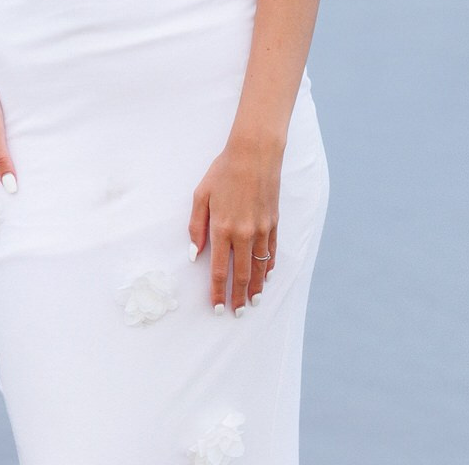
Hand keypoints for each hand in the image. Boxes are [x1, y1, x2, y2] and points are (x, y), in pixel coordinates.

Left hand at [189, 136, 281, 312]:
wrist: (254, 154)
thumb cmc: (223, 172)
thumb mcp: (201, 196)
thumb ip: (196, 227)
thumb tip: (194, 254)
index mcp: (222, 228)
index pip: (219, 270)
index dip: (217, 291)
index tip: (217, 307)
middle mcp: (244, 234)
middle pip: (241, 275)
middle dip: (238, 297)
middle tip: (236, 313)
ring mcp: (262, 230)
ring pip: (259, 268)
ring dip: (255, 288)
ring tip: (252, 302)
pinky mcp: (274, 223)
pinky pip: (272, 252)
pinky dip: (268, 268)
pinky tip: (266, 277)